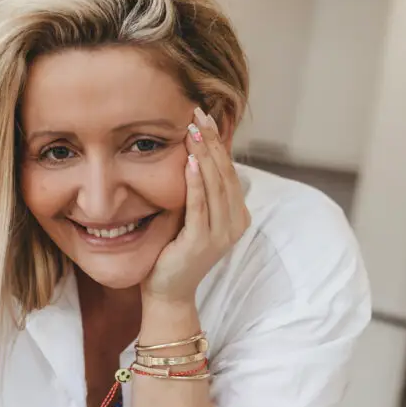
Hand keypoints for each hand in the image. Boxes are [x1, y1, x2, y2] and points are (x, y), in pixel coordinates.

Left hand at [142, 106, 250, 305]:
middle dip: (212, 141)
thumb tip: (194, 155)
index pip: (229, 171)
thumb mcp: (192, 217)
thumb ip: (199, 192)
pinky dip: (196, 182)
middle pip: (225, 173)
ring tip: (194, 129)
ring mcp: (219, 235)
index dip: (218, 143)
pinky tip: (191, 161)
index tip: (205, 117)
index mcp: (236, 216)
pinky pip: (200, 206)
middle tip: (199, 113)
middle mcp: (234, 224)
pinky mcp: (200, 243)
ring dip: (205, 154)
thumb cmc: (175, 253)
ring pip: (215, 185)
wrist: (168, 293)